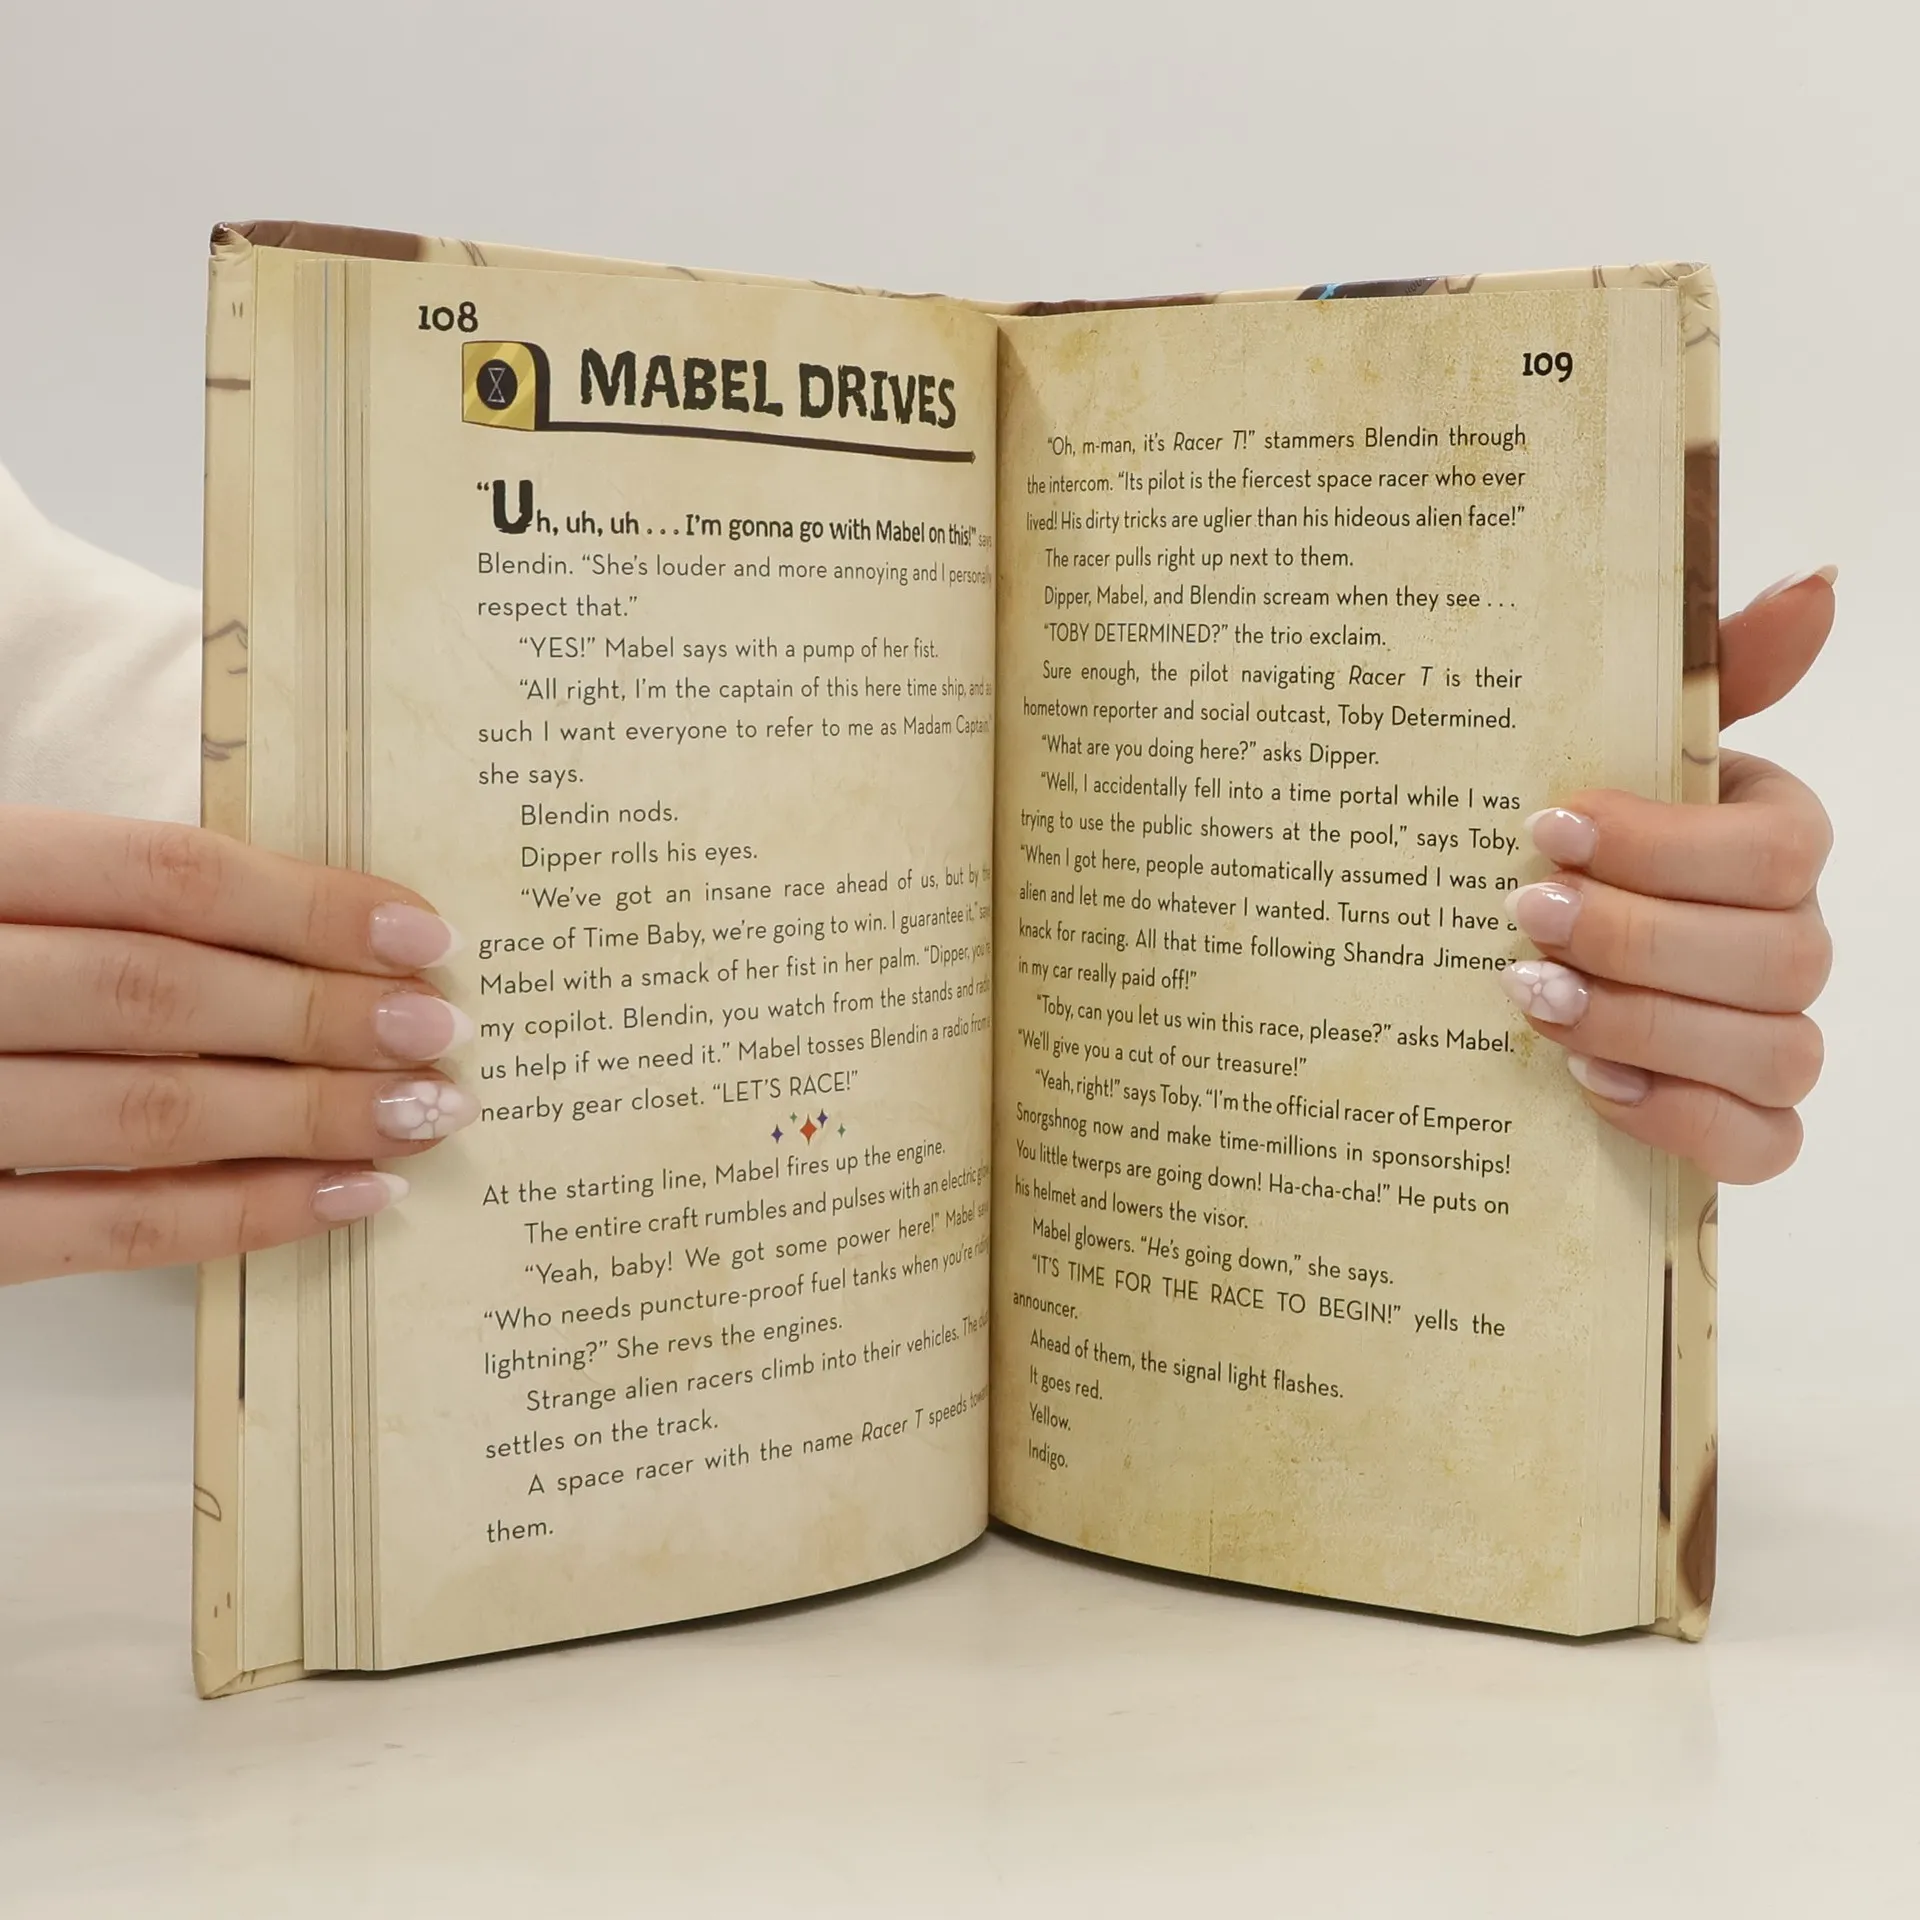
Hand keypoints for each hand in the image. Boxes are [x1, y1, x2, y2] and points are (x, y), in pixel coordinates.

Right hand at [0, 812, 476, 1283]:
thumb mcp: (7, 892)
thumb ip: (114, 899)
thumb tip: (322, 926)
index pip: (155, 876)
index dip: (302, 903)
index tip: (422, 932)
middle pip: (162, 994)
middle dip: (323, 1016)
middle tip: (444, 1031)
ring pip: (147, 1113)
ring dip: (310, 1116)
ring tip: (426, 1114)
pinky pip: (107, 1229)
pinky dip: (243, 1215)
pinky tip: (349, 1197)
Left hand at [1500, 567, 1835, 1182]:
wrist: (1502, 957)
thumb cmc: (1567, 843)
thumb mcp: (1610, 744)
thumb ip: (1709, 671)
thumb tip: (1817, 584)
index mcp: (1769, 840)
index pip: (1780, 847)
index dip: (1666, 843)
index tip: (1545, 826)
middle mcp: (1790, 940)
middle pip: (1780, 954)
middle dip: (1638, 937)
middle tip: (1520, 916)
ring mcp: (1775, 1038)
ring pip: (1773, 1050)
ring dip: (1645, 1026)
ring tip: (1532, 999)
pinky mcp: (1743, 1124)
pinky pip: (1762, 1146)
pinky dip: (1679, 1121)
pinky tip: (1589, 1088)